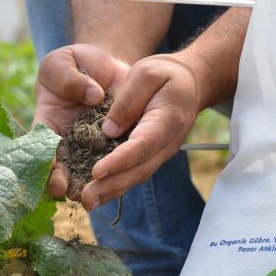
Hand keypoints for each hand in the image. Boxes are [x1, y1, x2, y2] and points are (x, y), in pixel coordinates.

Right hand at [33, 44, 129, 198]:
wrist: (105, 65)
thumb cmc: (74, 63)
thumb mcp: (62, 61)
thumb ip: (69, 77)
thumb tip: (93, 96)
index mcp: (47, 123)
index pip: (42, 147)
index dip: (46, 164)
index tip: (53, 176)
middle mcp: (67, 140)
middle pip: (63, 167)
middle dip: (66, 182)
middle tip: (72, 193)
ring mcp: (92, 144)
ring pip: (90, 170)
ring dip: (92, 184)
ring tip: (95, 196)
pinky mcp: (115, 144)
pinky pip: (116, 160)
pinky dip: (118, 172)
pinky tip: (121, 181)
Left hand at [80, 53, 201, 210]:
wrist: (190, 83)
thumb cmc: (167, 74)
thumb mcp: (147, 73)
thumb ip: (129, 100)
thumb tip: (108, 130)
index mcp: (167, 120)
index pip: (142, 145)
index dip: (120, 160)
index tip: (96, 171)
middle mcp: (166, 143)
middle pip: (139, 169)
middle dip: (111, 185)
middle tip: (85, 198)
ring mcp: (160, 152)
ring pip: (136, 176)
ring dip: (111, 192)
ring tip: (86, 202)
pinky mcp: (151, 155)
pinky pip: (134, 174)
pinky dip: (116, 186)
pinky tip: (96, 195)